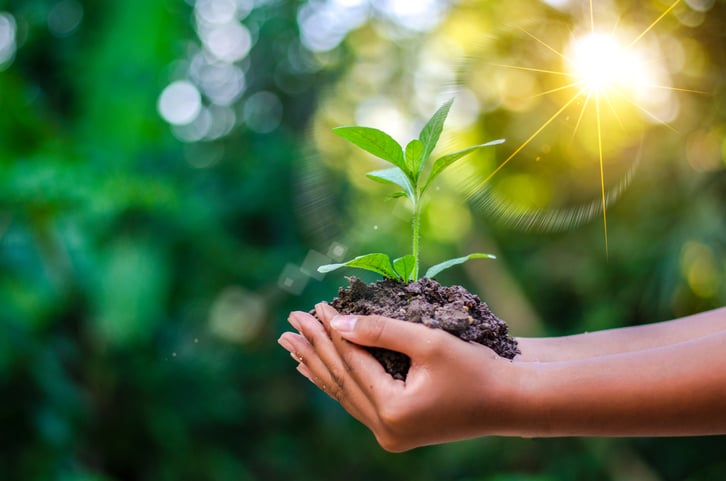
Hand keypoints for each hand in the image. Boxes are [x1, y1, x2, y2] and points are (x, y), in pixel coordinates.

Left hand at [278, 303, 526, 451]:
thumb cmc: (476, 368)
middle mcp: (386, 430)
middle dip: (314, 349)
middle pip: (341, 381)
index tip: (314, 307)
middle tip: (289, 323)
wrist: (509, 402)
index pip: (351, 364)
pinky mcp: (396, 430)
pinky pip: (358, 402)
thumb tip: (337, 323)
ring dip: (319, 366)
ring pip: (345, 394)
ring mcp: (390, 434)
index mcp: (393, 411)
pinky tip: (317, 371)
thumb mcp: (428, 342)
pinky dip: (338, 382)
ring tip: (292, 346)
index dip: (331, 333)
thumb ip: (380, 331)